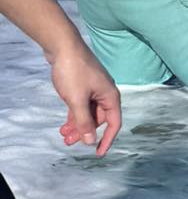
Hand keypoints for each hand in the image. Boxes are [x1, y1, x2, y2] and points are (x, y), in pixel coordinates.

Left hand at [49, 36, 120, 155]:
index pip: (114, 123)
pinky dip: (74, 115)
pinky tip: (65, 123)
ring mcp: (93, 89)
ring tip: (63, 135)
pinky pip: (81, 105)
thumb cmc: (73, 70)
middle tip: (69, 143)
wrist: (62, 45)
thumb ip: (84, 122)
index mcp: (110, 96)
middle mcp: (104, 93)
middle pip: (98, 119)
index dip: (107, 139)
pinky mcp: (82, 85)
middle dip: (85, 132)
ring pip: (88, 113)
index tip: (98, 152)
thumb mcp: (77, 100)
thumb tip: (89, 141)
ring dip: (77, 125)